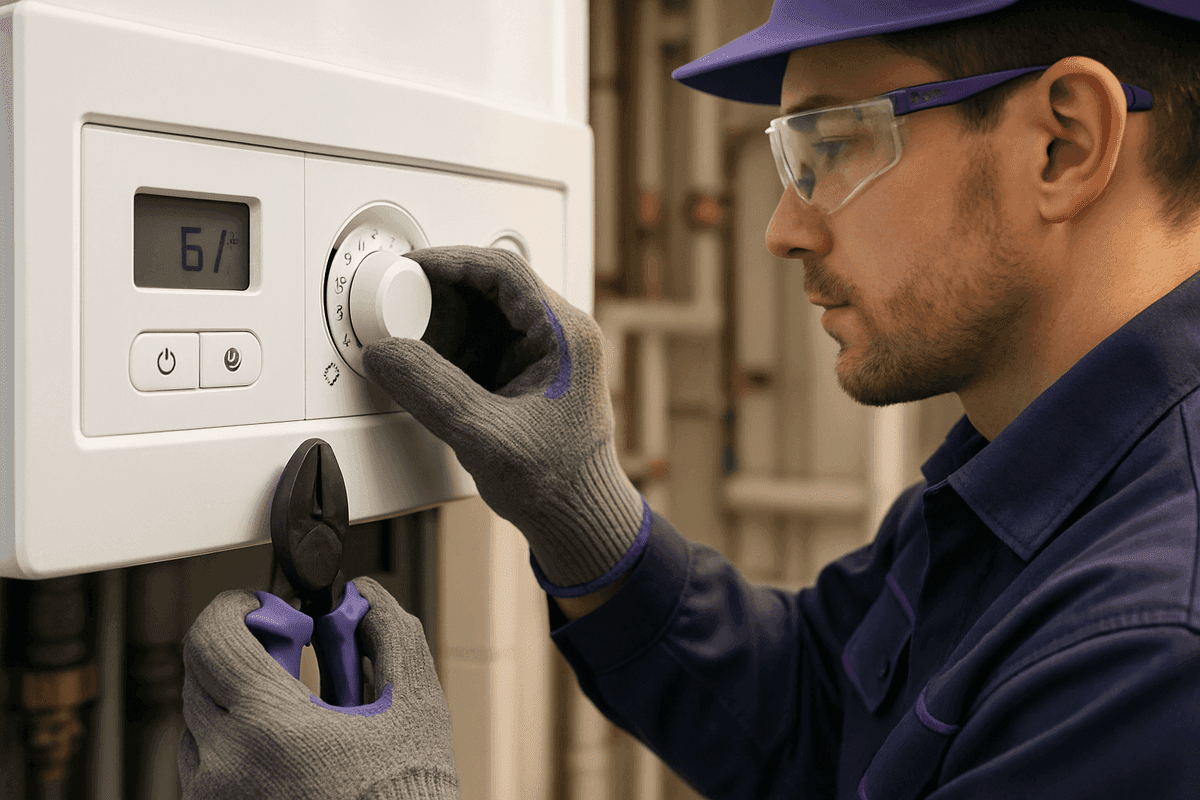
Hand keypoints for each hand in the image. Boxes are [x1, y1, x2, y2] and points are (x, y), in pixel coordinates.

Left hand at [178, 576, 457, 799]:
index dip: (234, 608)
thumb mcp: (416, 709)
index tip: (264, 607)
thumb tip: (367, 598)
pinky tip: (288, 750)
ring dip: (235, 699)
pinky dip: (234, 742)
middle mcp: (225, 765)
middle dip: (243, 650)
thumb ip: (391, 636)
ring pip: (197, 721)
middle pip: (198, 674)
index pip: (211, 638)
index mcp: (269, 728)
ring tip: (296, 711)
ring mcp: (213, 799)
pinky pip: (204, 765)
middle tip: (292, 653)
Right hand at [362, 246, 647, 596]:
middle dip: (443, 290)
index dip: (452, 261)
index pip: (504, 271)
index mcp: (565, 336)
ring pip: (487, 311)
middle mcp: (560, 335)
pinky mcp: (528, 373)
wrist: (578, 521)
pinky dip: (452, 343)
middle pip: (494, 285)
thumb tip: (385, 353)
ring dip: (446, 317)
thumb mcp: (483, 436)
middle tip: (401, 300)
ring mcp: (545, 353)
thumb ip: (430, 391)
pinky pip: (485, 339)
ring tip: (409, 332)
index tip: (412, 268)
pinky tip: (427, 361)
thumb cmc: (556, 484)